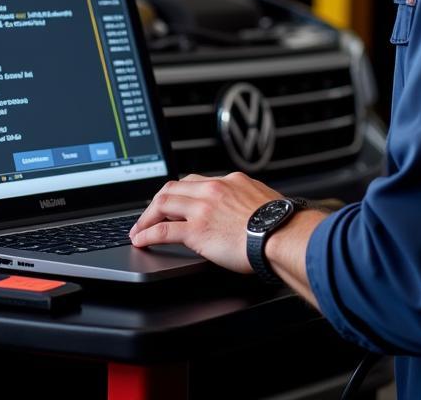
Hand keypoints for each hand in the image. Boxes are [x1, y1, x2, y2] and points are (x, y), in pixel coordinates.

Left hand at [129, 171, 282, 273]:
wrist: (282, 235)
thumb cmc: (281, 223)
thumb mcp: (263, 199)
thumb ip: (248, 199)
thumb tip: (248, 207)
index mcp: (230, 181)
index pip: (195, 181)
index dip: (179, 192)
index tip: (173, 202)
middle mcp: (213, 189)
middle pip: (173, 188)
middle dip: (157, 202)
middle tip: (149, 215)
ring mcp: (203, 208)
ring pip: (163, 204)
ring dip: (146, 217)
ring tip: (139, 229)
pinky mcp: (197, 230)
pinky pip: (163, 230)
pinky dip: (147, 233)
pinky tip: (141, 240)